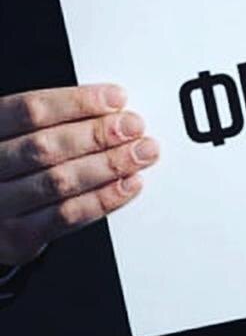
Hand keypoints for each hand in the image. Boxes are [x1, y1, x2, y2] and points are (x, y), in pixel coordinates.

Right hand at [0, 85, 158, 264]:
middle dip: (98, 134)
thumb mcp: (21, 134)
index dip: (77, 102)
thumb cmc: (15, 164)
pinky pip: (67, 216)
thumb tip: (114, 110)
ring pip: (59, 182)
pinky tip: (130, 184)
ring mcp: (0, 204)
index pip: (29, 109)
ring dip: (109, 165)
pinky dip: (104, 198)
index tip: (117, 98)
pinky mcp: (18, 237)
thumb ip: (58, 121)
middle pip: (45, 147)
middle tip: (134, 126)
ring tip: (142, 153)